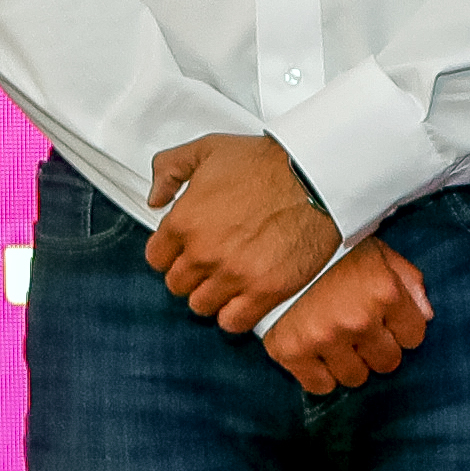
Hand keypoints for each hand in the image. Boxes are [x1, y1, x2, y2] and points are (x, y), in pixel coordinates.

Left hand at [147, 133, 339, 331]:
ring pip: (201, 305)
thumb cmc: (267, 163)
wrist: (314, 177)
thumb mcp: (207, 148)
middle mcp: (204, 253)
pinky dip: (234, 314)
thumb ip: (169, 169)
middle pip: (177, 284)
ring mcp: (234, 276)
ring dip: (212, 294)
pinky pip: (233, 322)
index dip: (171, 252)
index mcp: (185, 221)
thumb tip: (155, 196)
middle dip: (191, 273)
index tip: (186, 248)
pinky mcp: (265, 292)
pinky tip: (243, 298)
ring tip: (228, 278)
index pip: (156, 258)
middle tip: (210, 261)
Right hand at [263, 237, 428, 397]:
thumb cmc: (332, 248)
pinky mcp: (292, 351)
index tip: (386, 321)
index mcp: (384, 292)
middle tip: (359, 332)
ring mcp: (324, 338)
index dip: (400, 329)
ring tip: (336, 341)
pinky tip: (316, 355)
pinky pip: (319, 386)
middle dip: (377, 349)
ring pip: (355, 377)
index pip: (414, 337)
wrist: (272, 244)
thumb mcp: (378, 252)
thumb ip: (408, 281)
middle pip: (387, 362)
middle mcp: (358, 320)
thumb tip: (426, 316)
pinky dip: (320, 375)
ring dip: (350, 364)